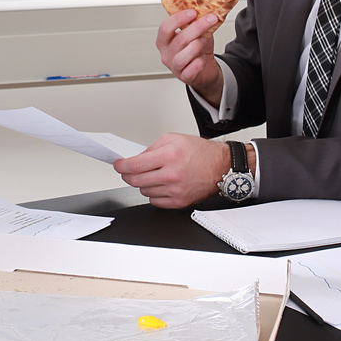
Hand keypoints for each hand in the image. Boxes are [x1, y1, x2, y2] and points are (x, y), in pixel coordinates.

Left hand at [113, 133, 229, 208]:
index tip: (118, 165)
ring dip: (143, 183)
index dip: (121, 166)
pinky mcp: (179, 202)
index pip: (135, 165)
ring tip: (152, 175)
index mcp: (169, 156)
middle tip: (128, 171)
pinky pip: (155, 202)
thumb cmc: (201, 153)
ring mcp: (175, 190)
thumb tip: (137, 158)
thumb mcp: (174, 138)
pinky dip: (154, 194)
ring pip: (144, 191)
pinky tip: (160, 185)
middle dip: (128, 175)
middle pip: (136, 180)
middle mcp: (172, 175)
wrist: (221, 167)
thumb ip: (153, 147)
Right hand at [156, 8, 223, 103]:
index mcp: (164, 40)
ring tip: (205, 41)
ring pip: (182, 56)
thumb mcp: (196, 32)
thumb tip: (205, 6)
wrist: (206, 68)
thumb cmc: (198, 48)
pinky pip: (190, 71)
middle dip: (196, 27)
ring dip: (197, 46)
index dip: (178, 18)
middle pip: (178, 39)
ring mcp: (174, 66)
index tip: (193, 11)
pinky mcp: (184, 77)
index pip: (165, 27)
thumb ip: (197, 21)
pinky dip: (199, 63)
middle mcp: (166, 53)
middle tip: (210, 19)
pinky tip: (203, 57)